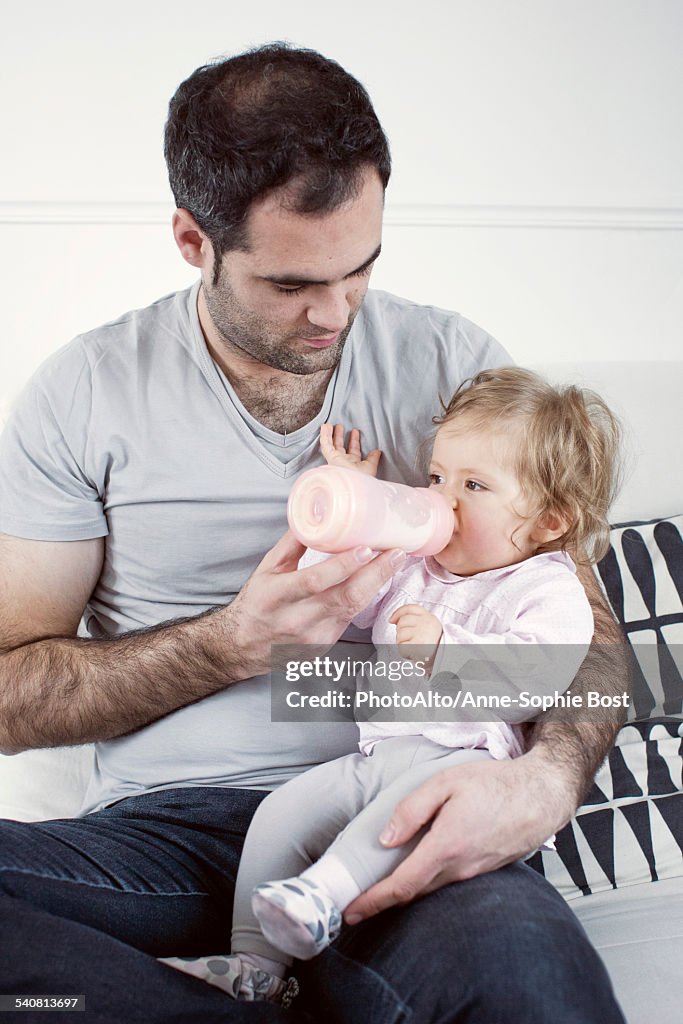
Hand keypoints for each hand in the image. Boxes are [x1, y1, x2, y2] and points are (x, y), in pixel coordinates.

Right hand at [226, 529, 404, 677]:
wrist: (244, 647)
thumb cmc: (256, 604)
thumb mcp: (266, 569)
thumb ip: (292, 544)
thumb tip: (316, 515)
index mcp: (278, 597)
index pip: (315, 581)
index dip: (343, 565)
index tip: (366, 548)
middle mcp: (297, 620)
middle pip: (346, 597)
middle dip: (376, 573)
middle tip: (396, 552)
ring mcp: (315, 636)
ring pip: (354, 608)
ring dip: (378, 583)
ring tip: (394, 560)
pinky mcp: (326, 644)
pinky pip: (351, 617)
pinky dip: (365, 596)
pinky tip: (376, 579)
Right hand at [320, 422, 381, 475]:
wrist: (353, 486)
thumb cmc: (362, 480)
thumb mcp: (370, 467)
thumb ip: (373, 458)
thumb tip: (377, 451)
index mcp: (353, 465)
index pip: (353, 451)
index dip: (354, 440)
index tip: (356, 431)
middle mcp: (343, 463)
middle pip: (340, 447)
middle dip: (340, 436)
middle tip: (340, 426)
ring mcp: (335, 460)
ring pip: (331, 445)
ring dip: (330, 434)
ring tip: (330, 425)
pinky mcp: (330, 458)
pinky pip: (325, 444)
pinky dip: (325, 435)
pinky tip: (325, 426)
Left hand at [344, 747, 574, 923]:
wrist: (542, 795)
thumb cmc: (496, 784)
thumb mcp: (446, 782)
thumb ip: (412, 809)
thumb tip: (386, 838)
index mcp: (446, 846)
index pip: (403, 885)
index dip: (374, 902)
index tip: (351, 911)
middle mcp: (460, 868)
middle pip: (414, 893)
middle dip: (383, 902)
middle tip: (357, 904)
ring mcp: (475, 873)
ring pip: (432, 889)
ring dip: (406, 892)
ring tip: (382, 888)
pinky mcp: (484, 871)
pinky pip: (449, 882)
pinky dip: (428, 882)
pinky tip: (419, 870)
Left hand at [389, 603, 442, 662]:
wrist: (444, 659)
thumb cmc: (432, 645)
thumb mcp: (428, 627)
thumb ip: (414, 620)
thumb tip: (393, 619)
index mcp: (429, 617)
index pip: (410, 608)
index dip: (398, 613)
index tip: (391, 620)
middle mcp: (427, 623)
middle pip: (402, 621)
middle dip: (401, 631)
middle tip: (410, 640)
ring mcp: (422, 633)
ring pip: (400, 634)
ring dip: (402, 642)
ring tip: (412, 647)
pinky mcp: (418, 645)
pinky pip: (401, 646)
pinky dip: (404, 652)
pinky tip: (412, 653)